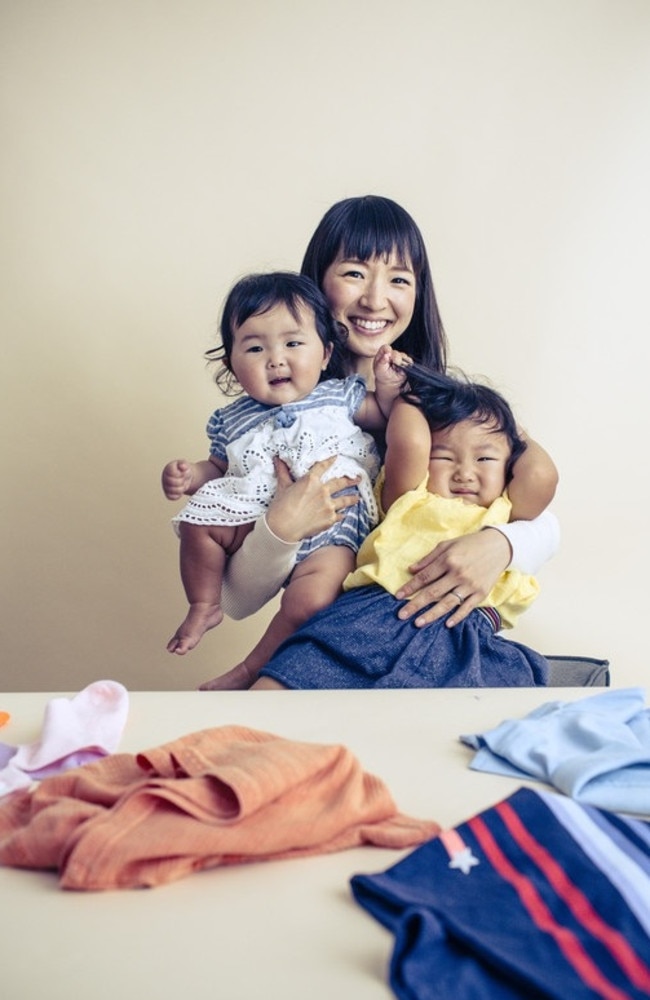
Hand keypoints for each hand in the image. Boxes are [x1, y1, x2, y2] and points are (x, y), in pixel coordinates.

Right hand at [161, 459, 193, 499]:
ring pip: (172, 490)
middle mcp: (165, 477)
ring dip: (181, 488)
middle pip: (172, 482)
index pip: (172, 472)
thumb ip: (184, 464)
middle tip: (184, 479)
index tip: (183, 473)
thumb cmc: (184, 470)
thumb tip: (182, 466)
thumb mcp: (185, 464)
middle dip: (181, 481)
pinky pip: (171, 497)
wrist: (185, 477)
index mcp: (168, 468)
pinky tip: (181, 490)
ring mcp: (165, 486)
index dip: (180, 474)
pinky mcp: (167, 493)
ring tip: (184, 484)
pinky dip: (178, 495)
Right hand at [266, 456, 359, 542]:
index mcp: (311, 480)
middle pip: (340, 483)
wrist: (283, 528)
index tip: (336, 457)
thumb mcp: (282, 487)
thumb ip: (283, 472)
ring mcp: (328, 505)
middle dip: (350, 480)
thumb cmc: (281, 507)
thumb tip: (278, 459)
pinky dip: (341, 515)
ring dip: (352, 499)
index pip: (323, 466)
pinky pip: (339, 516)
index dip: (330, 461)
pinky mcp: (330, 519)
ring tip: (357, 498)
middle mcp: (323, 491)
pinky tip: (343, 515)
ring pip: (344, 500)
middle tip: (358, 478)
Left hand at [373, 345, 411, 389]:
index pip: (386, 347)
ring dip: (400, 363)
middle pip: (396, 352)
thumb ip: (381, 361)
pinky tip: (401, 369)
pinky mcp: (406, 361)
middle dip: (395, 359)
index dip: (387, 350)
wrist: (390, 382)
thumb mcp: (379, 369)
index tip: (388, 355)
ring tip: (396, 368)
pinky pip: (409, 361)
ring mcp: (400, 357)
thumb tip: (386, 355)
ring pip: (403, 356)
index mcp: (383, 353)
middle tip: (393, 365)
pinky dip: (406, 365)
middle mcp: (392, 354)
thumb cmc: (382, 375)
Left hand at [394, 528, 511, 626]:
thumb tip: (411, 570)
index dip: (410, 587)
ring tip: (418, 623)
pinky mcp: (481, 593)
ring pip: (447, 603)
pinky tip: (447, 624)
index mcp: (448, 560)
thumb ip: (429, 558)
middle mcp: (458, 574)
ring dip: (432, 614)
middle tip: (401, 615)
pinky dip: (457, 616)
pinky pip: (467, 608)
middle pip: (432, 592)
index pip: (424, 577)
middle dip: (415, 605)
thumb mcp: (447, 545)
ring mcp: (470, 585)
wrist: (499, 546)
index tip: (397, 596)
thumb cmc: (469, 544)